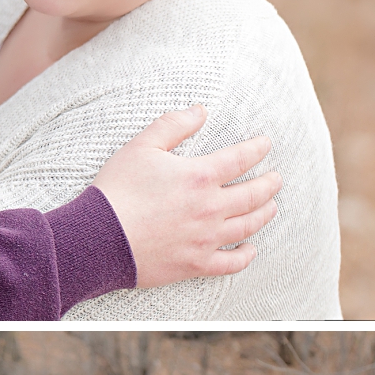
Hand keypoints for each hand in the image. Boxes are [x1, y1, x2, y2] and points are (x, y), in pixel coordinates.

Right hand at [92, 106, 281, 287]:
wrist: (98, 238)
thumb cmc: (117, 190)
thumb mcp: (141, 146)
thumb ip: (173, 124)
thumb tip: (200, 111)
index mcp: (200, 176)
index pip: (241, 158)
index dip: (257, 148)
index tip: (265, 144)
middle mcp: (210, 208)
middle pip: (253, 194)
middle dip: (269, 184)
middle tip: (276, 178)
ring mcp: (205, 239)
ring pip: (248, 225)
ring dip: (264, 214)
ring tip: (271, 207)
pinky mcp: (195, 264)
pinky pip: (231, 263)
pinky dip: (245, 255)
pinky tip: (251, 248)